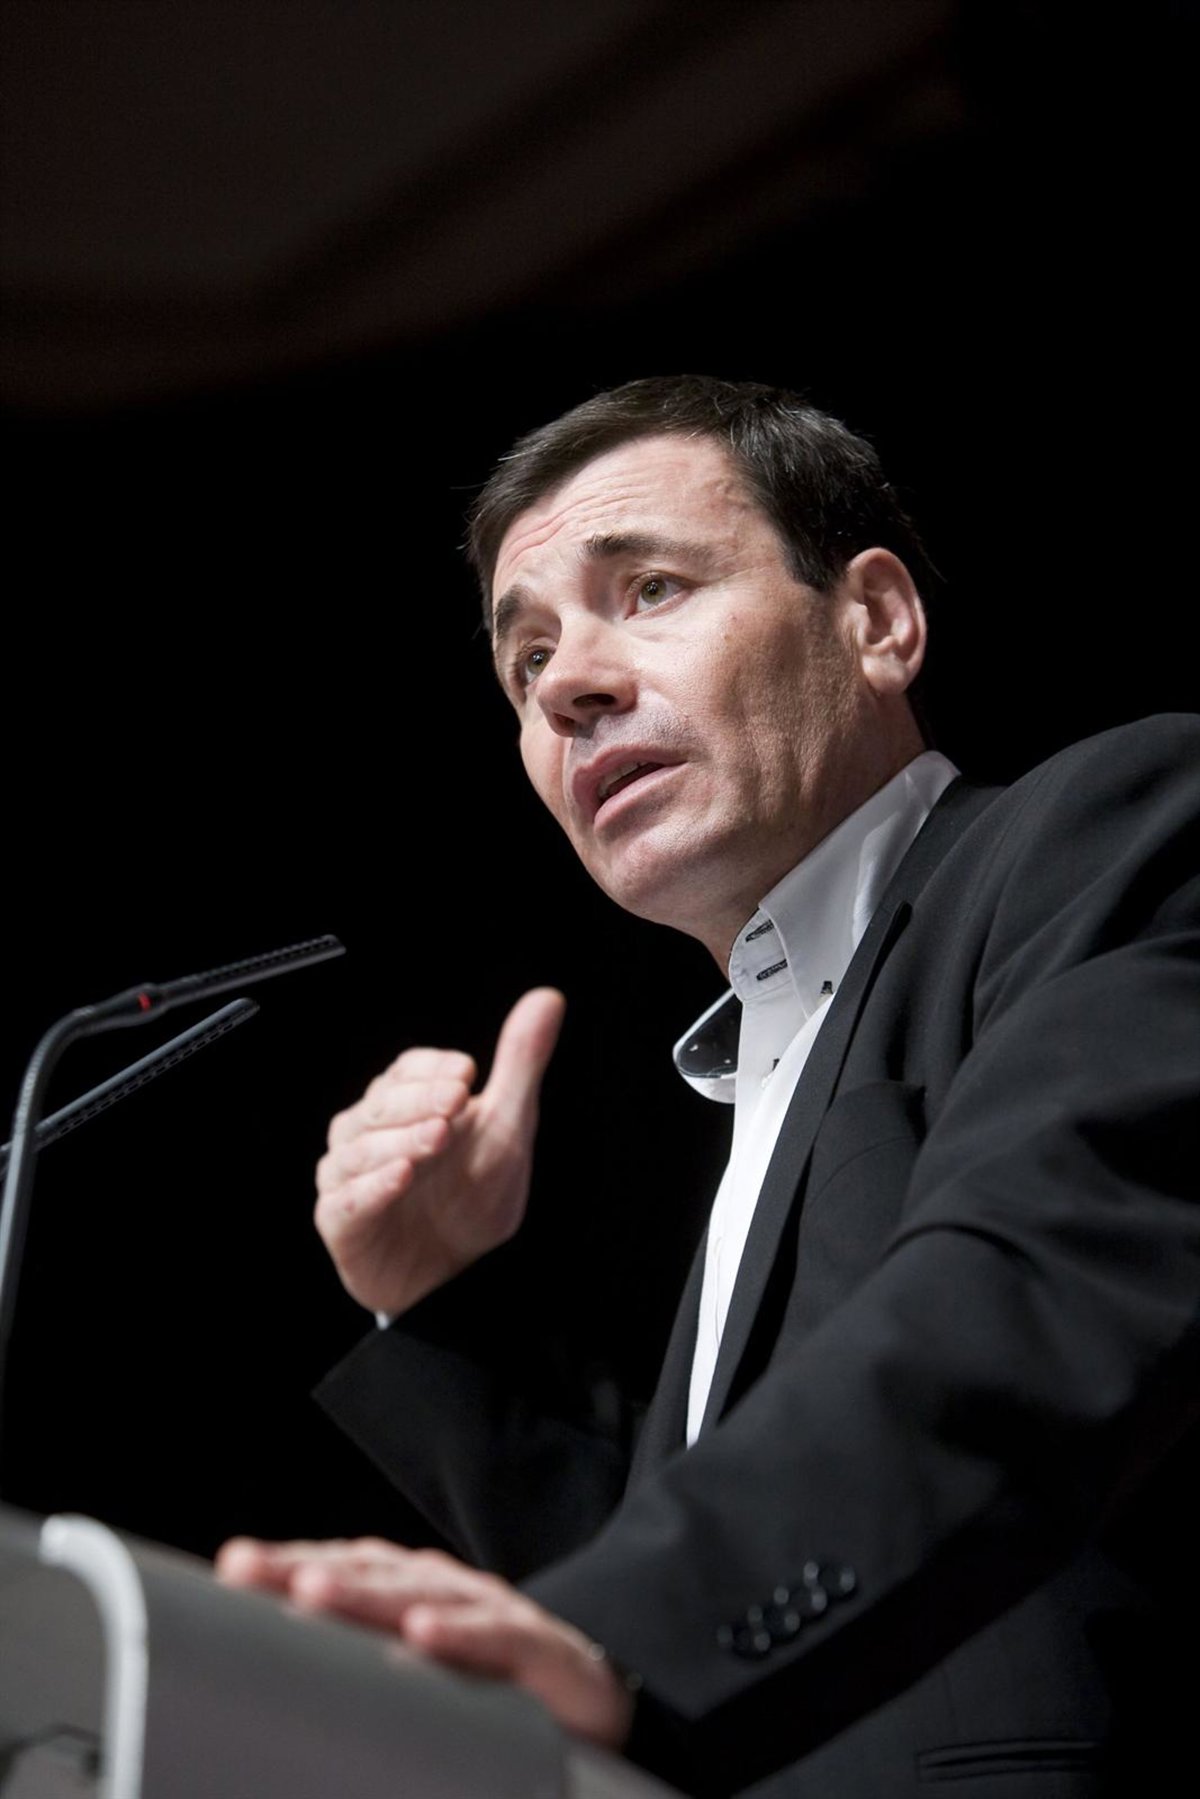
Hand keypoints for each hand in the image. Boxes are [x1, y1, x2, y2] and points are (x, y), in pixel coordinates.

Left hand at [214, 1536, 634, 1748]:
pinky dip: (461, 1633)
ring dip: (369, 1592)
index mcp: (411, 1590)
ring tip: (316, 1589)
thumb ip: (356, 1664)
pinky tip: (424, 1634)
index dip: (291, 1562)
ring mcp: (493, 1612)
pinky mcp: (540, 1647)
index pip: (344, 1565)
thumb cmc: (490, 1684)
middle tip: (257, 1572)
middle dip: (312, 1568)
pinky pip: (498, 1636)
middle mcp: (446, 1589)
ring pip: (426, 1595)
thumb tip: (271, 1686)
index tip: (234, 1567)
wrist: (593, 1695)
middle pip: (372, 1573)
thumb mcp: (413, 1671)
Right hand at [315, 988, 565, 1315]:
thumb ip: (520, 1064)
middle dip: (418, 1100)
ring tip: (437, 1138)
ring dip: (399, 1140)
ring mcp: (348, 1175)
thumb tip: (548, 998)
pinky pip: (346, 1200)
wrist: (458, 1274)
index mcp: (403, 1101)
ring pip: (358, 1149)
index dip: (432, 1071)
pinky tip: (402, 1177)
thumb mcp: (508, 1127)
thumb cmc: (474, 1196)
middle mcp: (367, 1132)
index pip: (406, 1070)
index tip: (467, 1073)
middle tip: (456, 1102)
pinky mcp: (339, 1221)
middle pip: (380, 1104)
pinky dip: (373, 1187)